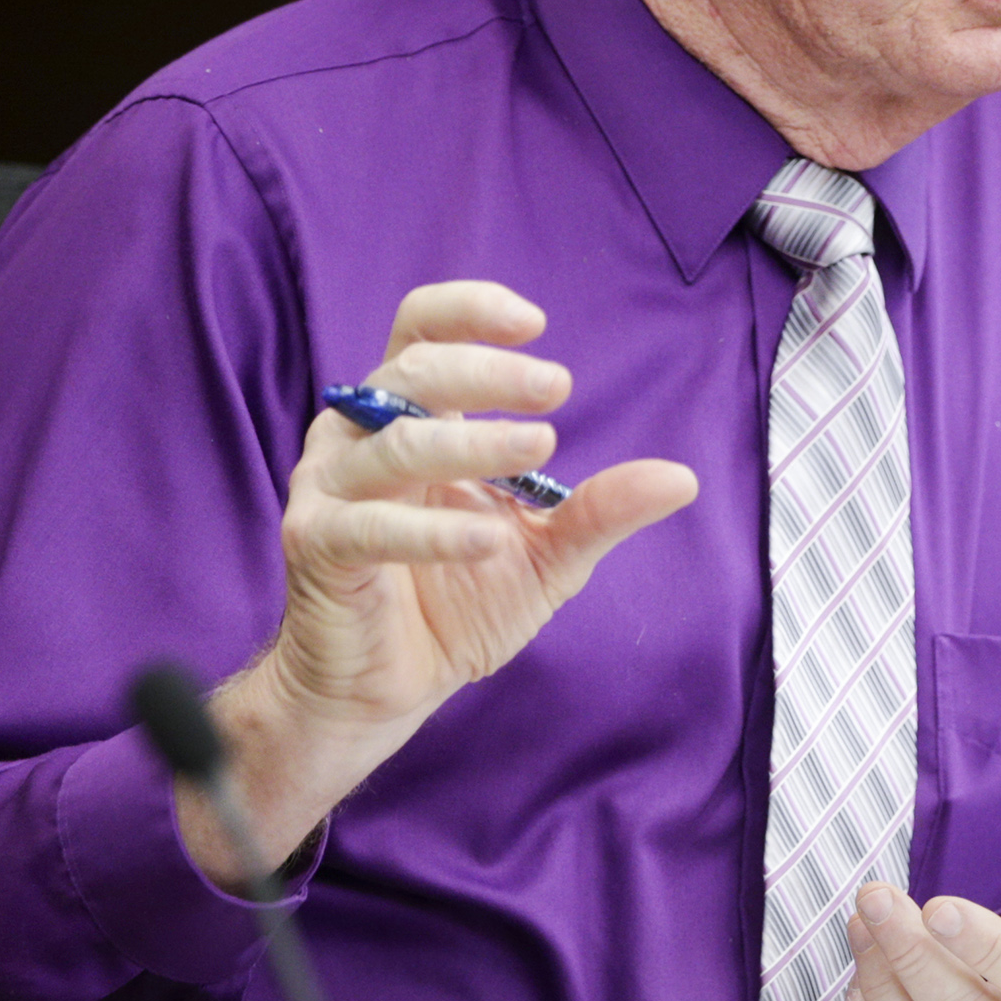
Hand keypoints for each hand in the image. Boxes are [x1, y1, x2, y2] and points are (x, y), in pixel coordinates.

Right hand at [183, 281, 695, 880]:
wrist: (385, 690)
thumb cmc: (456, 604)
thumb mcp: (546, 553)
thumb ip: (599, 511)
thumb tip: (683, 478)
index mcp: (410, 418)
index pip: (423, 330)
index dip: (469, 310)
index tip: (536, 323)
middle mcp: (360, 437)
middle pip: (414, 369)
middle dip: (490, 372)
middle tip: (559, 388)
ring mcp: (331, 489)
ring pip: (396, 442)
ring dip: (473, 441)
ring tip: (541, 449)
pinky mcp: (317, 545)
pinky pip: (372, 526)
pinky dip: (434, 530)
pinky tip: (489, 540)